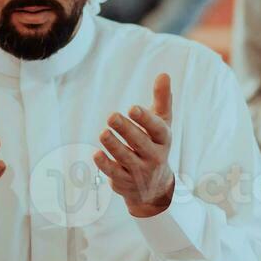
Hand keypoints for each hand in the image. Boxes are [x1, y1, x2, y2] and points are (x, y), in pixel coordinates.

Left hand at [96, 73, 175, 218]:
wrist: (154, 187)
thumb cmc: (155, 144)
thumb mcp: (161, 123)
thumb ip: (162, 99)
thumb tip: (164, 74)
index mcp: (163, 140)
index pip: (157, 129)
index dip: (145, 119)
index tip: (132, 107)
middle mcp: (154, 156)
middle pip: (140, 143)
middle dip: (126, 130)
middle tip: (112, 116)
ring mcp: (139, 171)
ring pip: (126, 158)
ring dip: (114, 146)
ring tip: (103, 133)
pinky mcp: (124, 181)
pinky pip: (114, 173)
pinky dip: (105, 165)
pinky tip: (96, 154)